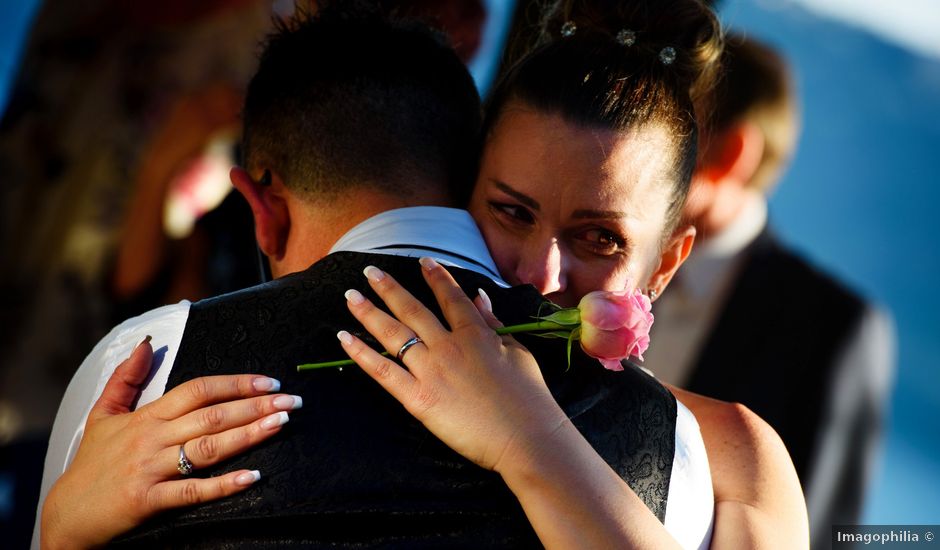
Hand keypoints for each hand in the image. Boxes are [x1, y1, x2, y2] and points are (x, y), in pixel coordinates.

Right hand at [40, 338, 302, 548]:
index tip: (269, 382)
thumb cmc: (91, 464)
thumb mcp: (103, 415)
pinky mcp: (148, 500)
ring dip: (248, 435)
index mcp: (147, 416)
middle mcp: (151, 438)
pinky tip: (252, 477)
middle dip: (255, 406)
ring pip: (207, 447)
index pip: (198, 389)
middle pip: (211, 415)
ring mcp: (150, 469)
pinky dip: (224, 484)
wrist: (66, 515)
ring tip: (281, 425)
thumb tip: (144, 343)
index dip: (235, 383)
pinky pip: (192, 491)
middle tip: (291, 401)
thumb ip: (125, 379)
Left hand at [338, 259, 684, 548]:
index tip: (422, 260)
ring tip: (350, 296)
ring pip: (393, 334)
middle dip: (388, 288)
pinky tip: (344, 338)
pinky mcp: (419, 399)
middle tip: (369, 271)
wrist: (527, 438)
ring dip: (368, 312)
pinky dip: (362, 353)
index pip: (451, 297)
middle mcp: (449, 346)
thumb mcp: (518, 352)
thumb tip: (480, 297)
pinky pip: (384, 372)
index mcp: (476, 334)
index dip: (436, 277)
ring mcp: (432, 371)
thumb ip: (494, 324)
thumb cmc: (530, 399)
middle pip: (412, 310)